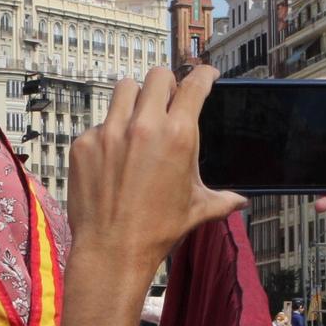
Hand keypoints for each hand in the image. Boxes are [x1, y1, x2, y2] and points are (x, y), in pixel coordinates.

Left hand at [68, 65, 244, 275]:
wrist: (112, 251)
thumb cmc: (157, 231)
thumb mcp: (197, 210)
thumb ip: (222, 199)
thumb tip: (240, 201)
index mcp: (178, 135)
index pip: (194, 85)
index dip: (204, 75)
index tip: (206, 74)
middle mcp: (143, 126)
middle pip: (158, 76)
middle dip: (167, 84)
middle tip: (168, 97)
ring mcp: (109, 132)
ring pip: (124, 89)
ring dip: (135, 98)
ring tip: (138, 117)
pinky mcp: (84, 144)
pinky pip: (100, 123)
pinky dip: (109, 133)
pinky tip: (114, 156)